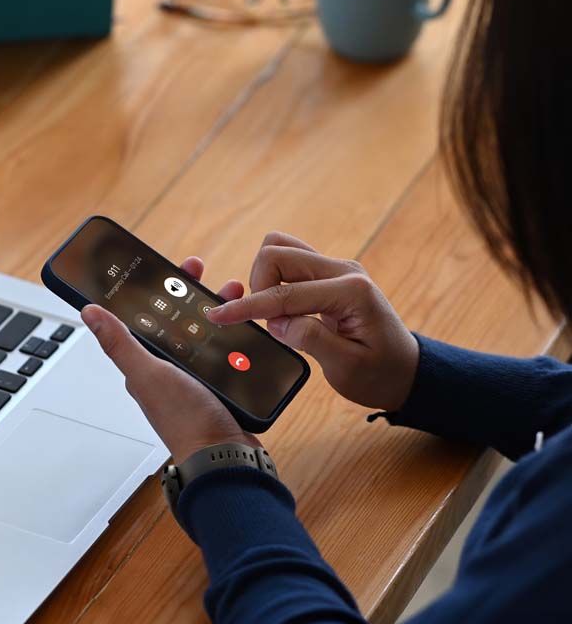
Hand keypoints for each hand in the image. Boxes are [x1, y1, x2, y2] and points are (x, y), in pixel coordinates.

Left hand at [81, 256, 262, 464]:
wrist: (226, 457)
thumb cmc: (185, 422)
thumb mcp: (148, 373)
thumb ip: (119, 343)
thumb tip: (89, 313)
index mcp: (147, 365)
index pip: (148, 318)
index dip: (156, 291)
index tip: (169, 268)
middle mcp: (169, 371)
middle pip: (179, 323)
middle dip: (190, 295)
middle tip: (203, 272)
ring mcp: (196, 379)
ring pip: (205, 334)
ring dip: (216, 311)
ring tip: (231, 291)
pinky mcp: (221, 387)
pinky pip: (227, 353)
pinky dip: (236, 335)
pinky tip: (247, 324)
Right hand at [205, 232, 418, 412]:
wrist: (406, 372)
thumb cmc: (380, 374)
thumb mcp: (347, 367)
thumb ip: (311, 339)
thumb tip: (277, 322)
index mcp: (351, 291)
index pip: (285, 293)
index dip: (248, 307)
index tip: (217, 316)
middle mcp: (343, 270)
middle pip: (278, 252)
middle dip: (258, 286)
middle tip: (269, 323)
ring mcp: (336, 268)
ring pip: (281, 249)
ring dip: (265, 279)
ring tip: (275, 315)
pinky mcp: (329, 274)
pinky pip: (290, 261)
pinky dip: (274, 280)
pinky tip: (280, 308)